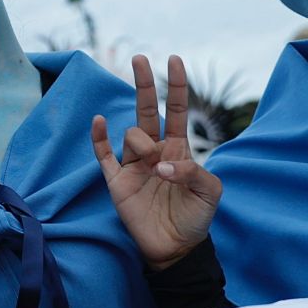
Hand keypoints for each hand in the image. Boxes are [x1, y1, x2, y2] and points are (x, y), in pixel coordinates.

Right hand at [92, 55, 221, 270]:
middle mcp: (155, 151)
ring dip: (143, 144)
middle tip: (139, 58)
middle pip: (147, 109)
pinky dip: (98, 138)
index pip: (176, 110)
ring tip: (155, 169)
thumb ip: (193, 171)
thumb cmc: (195, 218)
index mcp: (179, 149)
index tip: (174, 60)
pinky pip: (103, 155)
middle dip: (144, 84)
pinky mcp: (117, 181)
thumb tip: (162, 165)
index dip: (176, 86)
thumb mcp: (209, 192)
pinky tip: (98, 122)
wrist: (174, 249)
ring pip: (132, 135)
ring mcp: (134, 165)